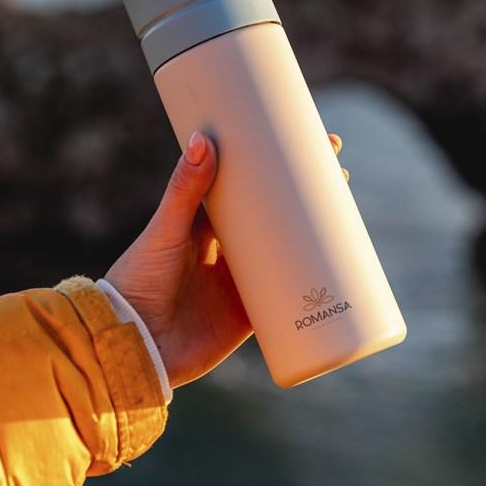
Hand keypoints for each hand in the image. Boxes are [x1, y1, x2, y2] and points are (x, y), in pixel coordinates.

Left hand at [105, 130, 346, 387]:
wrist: (135, 347)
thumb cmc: (139, 281)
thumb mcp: (166, 230)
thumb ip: (184, 190)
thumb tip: (203, 138)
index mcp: (206, 221)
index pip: (247, 184)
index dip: (273, 164)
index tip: (296, 142)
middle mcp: (228, 247)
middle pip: (275, 214)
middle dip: (307, 193)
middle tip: (338, 168)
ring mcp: (242, 280)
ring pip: (289, 252)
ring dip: (318, 234)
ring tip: (349, 211)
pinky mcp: (252, 315)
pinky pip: (289, 299)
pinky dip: (312, 286)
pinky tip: (343, 272)